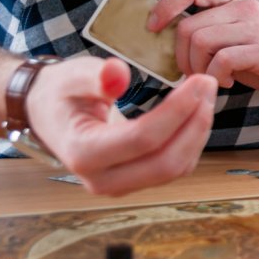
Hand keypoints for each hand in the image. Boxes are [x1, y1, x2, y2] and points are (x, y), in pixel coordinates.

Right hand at [27, 57, 217, 196]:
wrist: (49, 114)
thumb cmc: (61, 93)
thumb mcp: (71, 76)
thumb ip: (96, 76)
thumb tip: (119, 74)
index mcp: (82, 154)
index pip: (142, 138)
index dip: (177, 110)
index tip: (199, 80)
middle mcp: (101, 180)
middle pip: (165, 163)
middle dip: (195, 124)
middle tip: (209, 85)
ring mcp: (119, 185)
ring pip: (174, 169)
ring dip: (198, 132)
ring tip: (207, 94)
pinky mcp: (135, 181)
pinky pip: (174, 168)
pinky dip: (191, 140)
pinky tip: (197, 111)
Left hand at [152, 0, 258, 112]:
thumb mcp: (238, 37)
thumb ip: (210, 31)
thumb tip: (164, 38)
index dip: (166, 4)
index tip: (153, 28)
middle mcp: (246, 6)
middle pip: (188, 25)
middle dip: (180, 56)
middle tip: (192, 72)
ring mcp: (256, 26)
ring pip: (200, 42)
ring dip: (197, 69)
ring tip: (212, 78)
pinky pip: (221, 61)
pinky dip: (216, 78)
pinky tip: (228, 82)